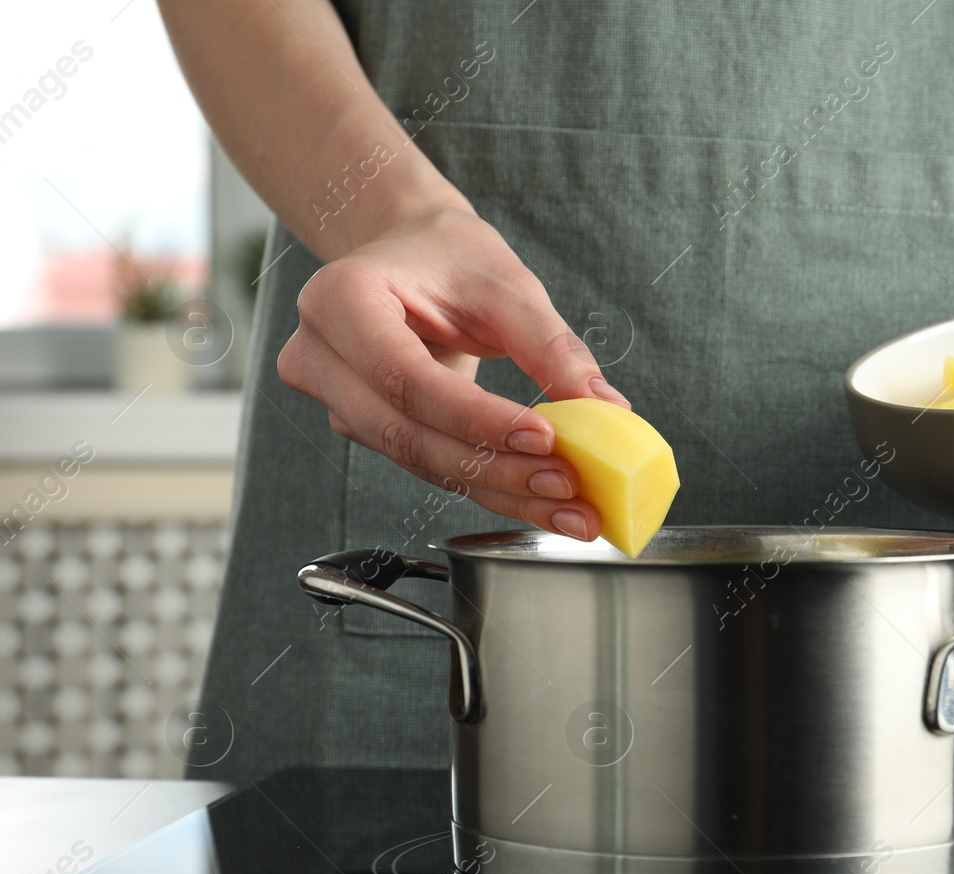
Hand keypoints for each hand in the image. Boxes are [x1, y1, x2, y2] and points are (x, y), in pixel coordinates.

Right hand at [277, 206, 628, 539]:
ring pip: (419, 463)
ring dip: (500, 491)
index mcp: (340, 300)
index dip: (476, 418)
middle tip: (568, 486)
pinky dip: (490, 487)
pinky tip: (542, 502)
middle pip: (406, 434)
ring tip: (571, 507)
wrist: (411, 255)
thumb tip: (603, 405)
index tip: (545, 438)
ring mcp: (335, 399)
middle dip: (494, 469)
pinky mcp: (365, 428)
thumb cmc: (449, 258)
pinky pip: (430, 466)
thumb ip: (549, 344)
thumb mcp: (506, 284)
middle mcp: (321, 356)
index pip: (406, 378)